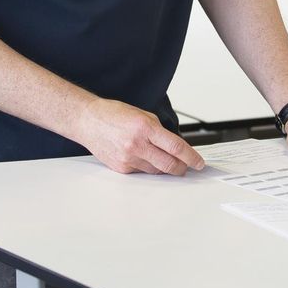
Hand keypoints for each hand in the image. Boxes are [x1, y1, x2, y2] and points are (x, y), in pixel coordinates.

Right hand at [74, 97, 204, 175]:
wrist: (88, 121)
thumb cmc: (113, 114)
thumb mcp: (142, 115)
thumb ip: (159, 130)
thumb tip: (174, 146)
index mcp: (145, 128)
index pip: (176, 147)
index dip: (191, 157)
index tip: (198, 162)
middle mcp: (137, 145)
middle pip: (169, 164)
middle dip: (182, 168)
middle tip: (187, 166)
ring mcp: (128, 158)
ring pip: (156, 171)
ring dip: (165, 167)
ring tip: (165, 160)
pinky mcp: (121, 168)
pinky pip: (142, 172)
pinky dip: (148, 167)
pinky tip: (144, 158)